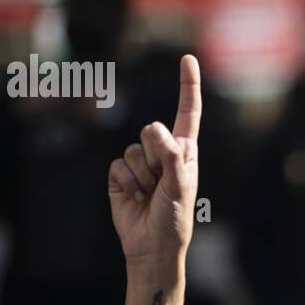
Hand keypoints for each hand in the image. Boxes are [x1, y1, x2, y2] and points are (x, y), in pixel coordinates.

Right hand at [108, 55, 201, 267]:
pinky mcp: (119, 175)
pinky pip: (117, 165)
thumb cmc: (174, 217)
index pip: (187, 112)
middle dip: (156, 156)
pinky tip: (135, 198)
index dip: (187, 85)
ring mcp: (140, 163)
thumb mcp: (180, 186)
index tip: (187, 58)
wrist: (152, 246)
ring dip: (142, 175)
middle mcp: (163, 152)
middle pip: (152, 131)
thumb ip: (171, 156)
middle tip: (162, 183)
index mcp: (185, 151)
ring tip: (150, 195)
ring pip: (132, 150)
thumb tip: (155, 128)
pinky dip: (126, 183)